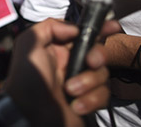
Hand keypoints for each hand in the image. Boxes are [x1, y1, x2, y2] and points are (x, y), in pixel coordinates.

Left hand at [4, 19, 119, 125]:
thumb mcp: (29, 44)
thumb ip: (49, 26)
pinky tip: (76, 105)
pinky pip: (103, 95)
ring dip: (88, 82)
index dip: (100, 29)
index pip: (84, 34)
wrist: (29, 114)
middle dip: (98, 55)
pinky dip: (91, 100)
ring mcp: (82, 82)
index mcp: (59, 48)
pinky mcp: (89, 101)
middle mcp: (72, 63)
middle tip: (90, 62)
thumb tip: (75, 29)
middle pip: (99, 52)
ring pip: (103, 74)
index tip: (113, 26)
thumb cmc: (27, 79)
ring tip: (69, 90)